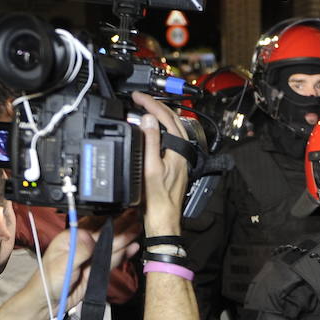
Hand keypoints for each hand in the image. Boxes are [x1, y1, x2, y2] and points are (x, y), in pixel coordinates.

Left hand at [38, 212, 140, 311]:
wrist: (50, 301)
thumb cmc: (49, 280)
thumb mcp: (62, 263)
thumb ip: (79, 250)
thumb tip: (92, 238)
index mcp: (72, 237)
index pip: (95, 226)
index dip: (110, 221)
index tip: (124, 215)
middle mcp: (83, 245)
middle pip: (106, 234)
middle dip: (121, 226)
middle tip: (136, 217)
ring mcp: (91, 257)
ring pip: (112, 246)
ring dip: (125, 238)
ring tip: (138, 229)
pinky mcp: (97, 269)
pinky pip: (112, 260)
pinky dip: (123, 254)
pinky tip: (133, 248)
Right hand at [133, 93, 186, 228]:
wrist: (163, 222)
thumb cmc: (157, 201)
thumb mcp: (150, 168)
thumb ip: (151, 141)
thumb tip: (149, 118)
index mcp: (178, 151)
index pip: (167, 118)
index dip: (152, 104)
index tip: (137, 97)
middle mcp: (182, 154)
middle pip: (174, 121)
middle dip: (157, 106)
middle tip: (140, 99)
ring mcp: (179, 160)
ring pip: (174, 130)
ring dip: (161, 117)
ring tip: (146, 109)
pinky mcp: (175, 167)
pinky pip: (170, 141)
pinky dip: (161, 131)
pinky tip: (152, 133)